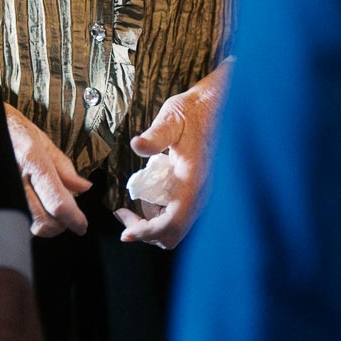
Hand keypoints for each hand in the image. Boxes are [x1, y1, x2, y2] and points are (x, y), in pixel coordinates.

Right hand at [5, 103, 90, 236]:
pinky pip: (15, 220)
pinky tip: (34, 208)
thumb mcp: (41, 139)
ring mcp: (4, 190)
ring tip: (50, 210)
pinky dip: (29, 220)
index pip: (57, 201)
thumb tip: (84, 187)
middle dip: (60, 224)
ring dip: (45, 225)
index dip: (73, 218)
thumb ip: (64, 165)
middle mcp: (16, 177)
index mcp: (32, 159)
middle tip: (68, 217)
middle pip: (43, 220)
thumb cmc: (12, 130)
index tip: (81, 225)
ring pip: (29, 225)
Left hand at [114, 61, 231, 249]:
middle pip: (173, 233)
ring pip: (177, 226)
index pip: (171, 223)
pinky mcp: (198, 190)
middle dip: (147, 232)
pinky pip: (180, 213)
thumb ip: (154, 135)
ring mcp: (201, 194)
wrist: (214, 107)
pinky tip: (150, 194)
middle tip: (125, 216)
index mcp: (193, 181)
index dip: (148, 233)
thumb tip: (137, 144)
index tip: (127, 233)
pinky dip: (162, 213)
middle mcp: (200, 194)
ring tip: (134, 205)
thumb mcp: (171, 120)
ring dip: (154, 223)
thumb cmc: (193, 112)